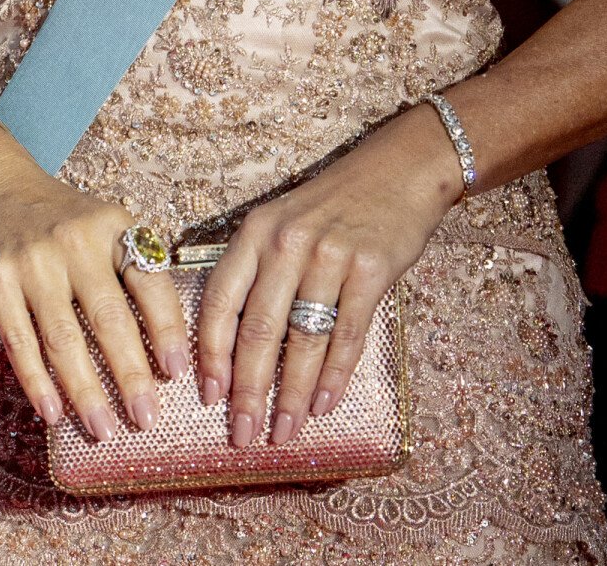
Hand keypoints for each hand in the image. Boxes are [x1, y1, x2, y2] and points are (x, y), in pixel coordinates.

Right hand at [0, 123, 189, 442]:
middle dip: (131, 375)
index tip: (179, 371)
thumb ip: (133, 270)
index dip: (166, 328)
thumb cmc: (65, 221)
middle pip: (109, 318)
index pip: (149, 281)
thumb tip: (168, 347)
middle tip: (146, 418)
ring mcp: (33, 261)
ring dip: (86, 391)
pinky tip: (53, 412)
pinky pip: (20, 342)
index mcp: (112, 226)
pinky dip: (37, 382)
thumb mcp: (106, 225)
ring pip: (64, 339)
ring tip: (103, 429)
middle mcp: (75, 241)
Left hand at [196, 104, 461, 446]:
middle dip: (249, 391)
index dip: (211, 354)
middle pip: (258, 330)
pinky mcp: (370, 269)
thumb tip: (233, 348)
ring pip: (303, 340)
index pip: (221, 301)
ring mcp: (329, 255)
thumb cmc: (333, 206)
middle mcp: (287, 242)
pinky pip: (347, 334)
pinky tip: (323, 403)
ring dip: (291, 394)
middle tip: (243, 435)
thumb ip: (258, 272)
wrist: (398, 171)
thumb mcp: (283, 222)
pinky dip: (334, 375)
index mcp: (256, 231)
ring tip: (284, 431)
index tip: (208, 397)